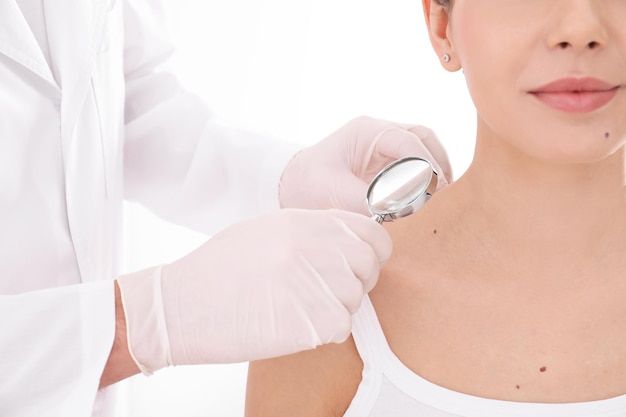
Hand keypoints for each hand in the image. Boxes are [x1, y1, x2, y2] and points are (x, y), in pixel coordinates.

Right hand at [116, 208, 390, 372]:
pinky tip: (293, 323)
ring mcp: (315, 283)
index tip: (360, 262)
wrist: (182, 305)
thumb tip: (347, 241)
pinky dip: (324, 330)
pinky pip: (341, 326)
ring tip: (297, 307)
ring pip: (356, 298)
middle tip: (327, 291)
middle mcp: (315, 247)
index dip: (372, 250)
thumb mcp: (266, 230)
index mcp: (305, 222)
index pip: (371, 232)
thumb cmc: (219, 269)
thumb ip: (312, 230)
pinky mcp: (311, 322)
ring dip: (336, 306)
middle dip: (357, 280)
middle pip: (368, 265)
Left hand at [279, 116, 452, 214]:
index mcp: (367, 131)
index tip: (435, 190)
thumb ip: (369, 200)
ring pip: (423, 149)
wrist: (288, 187)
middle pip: (423, 138)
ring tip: (441, 197)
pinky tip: (428, 198)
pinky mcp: (384, 163)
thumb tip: (405, 207)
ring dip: (435, 170)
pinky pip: (414, 164)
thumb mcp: (335, 194)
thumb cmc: (307, 186)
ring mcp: (383, 146)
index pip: (409, 141)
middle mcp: (379, 133)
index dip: (427, 165)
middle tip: (445, 193)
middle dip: (438, 164)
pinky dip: (425, 178)